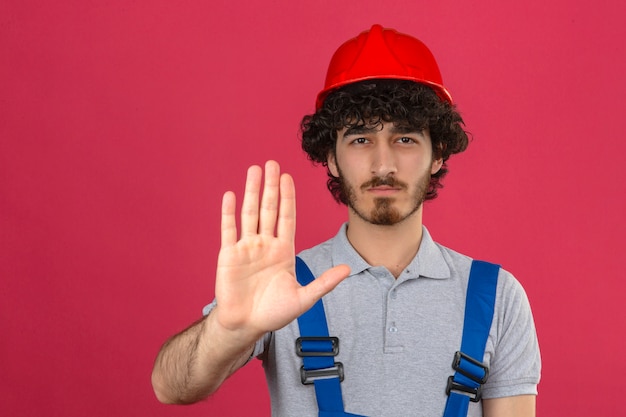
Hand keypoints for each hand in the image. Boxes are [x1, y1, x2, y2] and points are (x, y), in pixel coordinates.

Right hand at [214, 161, 349, 341]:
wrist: (246, 326)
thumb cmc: (274, 313)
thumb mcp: (303, 298)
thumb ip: (323, 283)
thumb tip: (347, 270)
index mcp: (283, 250)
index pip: (286, 217)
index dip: (287, 197)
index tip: (288, 178)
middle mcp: (265, 244)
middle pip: (268, 209)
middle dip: (270, 186)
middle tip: (272, 163)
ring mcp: (246, 248)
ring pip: (249, 213)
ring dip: (251, 192)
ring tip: (253, 171)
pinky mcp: (228, 256)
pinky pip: (228, 230)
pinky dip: (229, 213)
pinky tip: (231, 196)